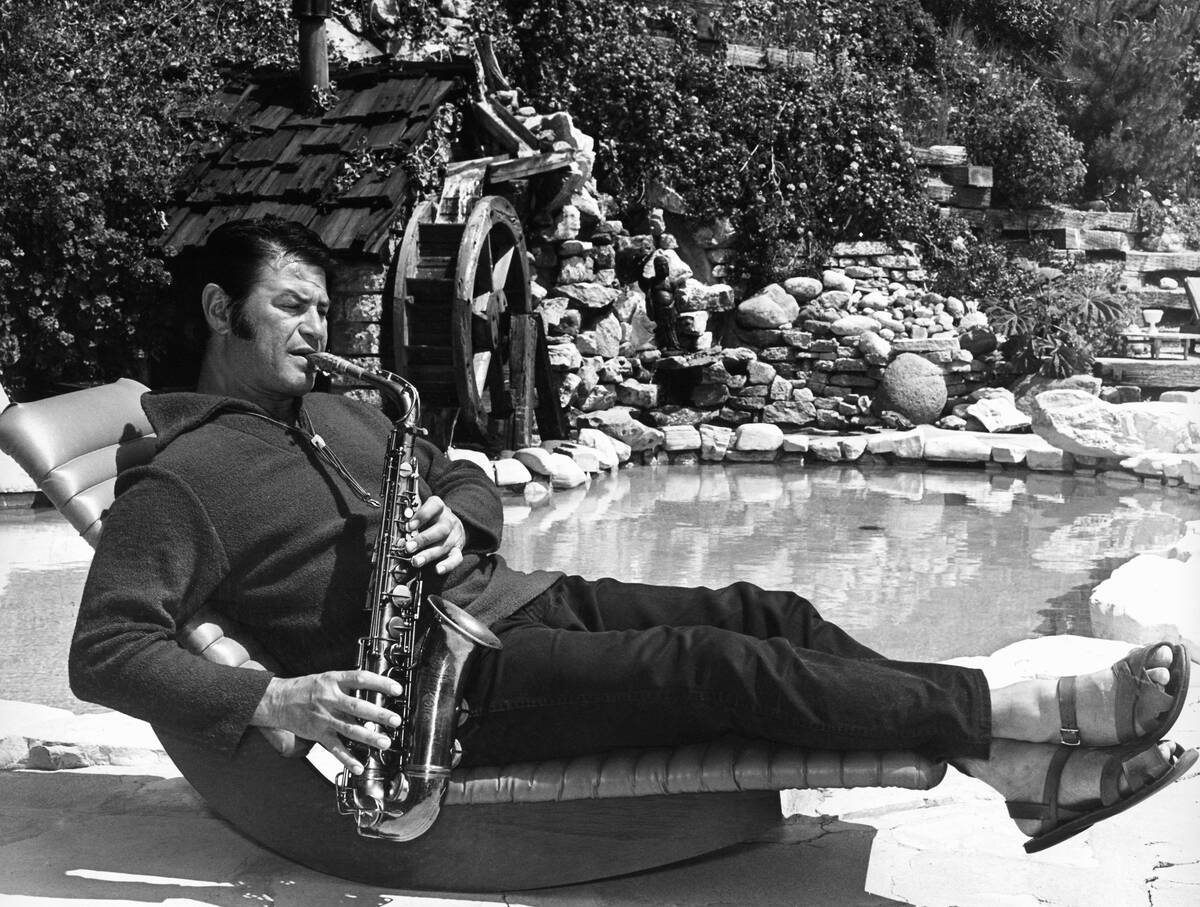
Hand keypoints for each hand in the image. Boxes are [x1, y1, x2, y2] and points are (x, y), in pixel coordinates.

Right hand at [253, 671, 401, 774]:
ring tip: (385, 742)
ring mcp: (324, 718)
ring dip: (368, 737)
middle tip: (395, 720)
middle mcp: (330, 699)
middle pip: (358, 706)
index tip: (396, 689)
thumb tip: (372, 687)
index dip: (380, 683)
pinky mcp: (318, 734)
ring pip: (349, 729)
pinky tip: (358, 766)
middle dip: (378, 714)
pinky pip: (335, 748)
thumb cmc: (305, 688)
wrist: (278, 701)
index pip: (361, 678)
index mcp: (334, 681)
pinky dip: (347, 759)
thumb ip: (347, 683)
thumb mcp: (327, 677)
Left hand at [404, 494, 465, 574]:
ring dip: (429, 555)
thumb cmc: (432, 521)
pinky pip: (456, 558)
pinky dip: (447, 565)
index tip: (409, 526)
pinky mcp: (458, 550)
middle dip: (423, 539)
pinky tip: (437, 570)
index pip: (435, 505)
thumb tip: (397, 535)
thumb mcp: (424, 515)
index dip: (423, 515)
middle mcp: (449, 521)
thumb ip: (412, 523)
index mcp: (439, 509)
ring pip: (444, 545)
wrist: (453, 527)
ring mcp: (455, 536)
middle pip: (441, 529)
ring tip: (416, 561)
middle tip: (408, 547)